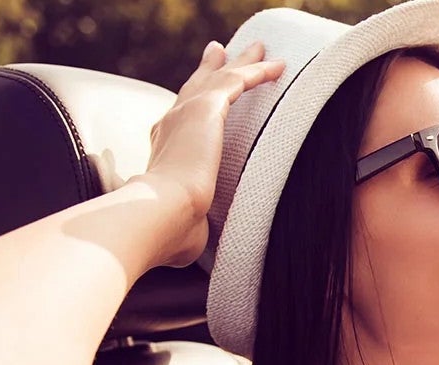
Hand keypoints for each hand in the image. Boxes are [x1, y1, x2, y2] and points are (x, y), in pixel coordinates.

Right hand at [132, 40, 285, 266]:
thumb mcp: (182, 224)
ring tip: (259, 48)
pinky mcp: (206, 109)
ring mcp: (186, 114)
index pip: (178, 120)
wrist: (161, 213)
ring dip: (241, 62)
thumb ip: (192, 225)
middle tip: (220, 52)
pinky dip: (258, 72)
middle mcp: (169, 125)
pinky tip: (277, 67)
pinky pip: (238, 81)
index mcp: (161, 150)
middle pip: (194, 87)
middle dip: (210, 69)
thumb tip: (198, 241)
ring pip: (218, 78)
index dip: (190, 104)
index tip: (199, 96)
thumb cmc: (167, 230)